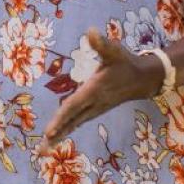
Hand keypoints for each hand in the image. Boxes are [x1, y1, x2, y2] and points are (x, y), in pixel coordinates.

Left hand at [39, 29, 161, 152]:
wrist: (143, 79)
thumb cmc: (125, 62)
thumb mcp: (114, 51)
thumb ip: (101, 43)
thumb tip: (91, 31)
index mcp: (94, 90)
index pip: (74, 105)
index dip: (62, 118)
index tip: (49, 131)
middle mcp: (93, 103)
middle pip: (71, 121)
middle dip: (56, 136)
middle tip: (40, 151)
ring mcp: (94, 109)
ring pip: (74, 124)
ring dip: (59, 137)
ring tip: (43, 151)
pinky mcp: (95, 110)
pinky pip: (77, 122)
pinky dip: (66, 130)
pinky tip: (56, 137)